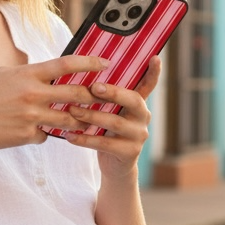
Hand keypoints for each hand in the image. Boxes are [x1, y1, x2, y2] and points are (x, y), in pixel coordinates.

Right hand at [0, 54, 111, 149]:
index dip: (90, 63)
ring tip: (85, 120)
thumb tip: (48, 72)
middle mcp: (32, 94)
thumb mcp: (4, 74)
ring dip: (79, 120)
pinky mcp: (26, 135)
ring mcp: (31, 116)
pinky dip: (45, 133)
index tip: (106, 64)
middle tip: (105, 97)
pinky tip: (36, 131)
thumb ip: (28, 73)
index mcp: (28, 74)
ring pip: (68, 119)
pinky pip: (46, 135)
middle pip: (76, 94)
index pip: (66, 65)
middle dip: (95, 96)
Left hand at [65, 56, 161, 176]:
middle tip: (92, 87)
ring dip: (91, 115)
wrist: (114, 167)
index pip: (148, 85)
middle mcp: (143, 117)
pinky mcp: (130, 153)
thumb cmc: (107, 132)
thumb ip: (105, 98)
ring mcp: (139, 136)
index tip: (155, 57)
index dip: (153, 73)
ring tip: (72, 110)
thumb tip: (84, 75)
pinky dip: (85, 139)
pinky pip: (105, 143)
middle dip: (113, 92)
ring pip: (115, 122)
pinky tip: (69, 135)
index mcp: (138, 104)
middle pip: (134, 100)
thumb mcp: (110, 113)